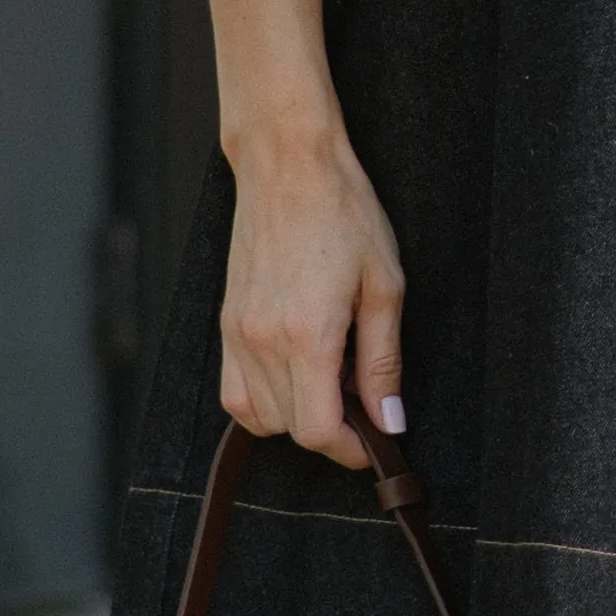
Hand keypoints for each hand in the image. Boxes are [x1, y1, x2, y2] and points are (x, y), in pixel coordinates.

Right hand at [217, 113, 407, 469]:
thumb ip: (383, 362)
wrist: (288, 166)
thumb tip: (389, 420)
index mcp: (306, 336)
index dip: (351, 449)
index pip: (318, 431)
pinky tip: (294, 376)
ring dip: (297, 417)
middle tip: (363, 400)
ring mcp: (236, 334)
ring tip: (330, 381)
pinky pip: (234, 393)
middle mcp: (261, 342)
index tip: (374, 442)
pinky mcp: (225, 324)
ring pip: (259, 418)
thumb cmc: (343, 213)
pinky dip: (263, 402)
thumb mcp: (384, 287)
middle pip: (291, 430)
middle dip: (332, 431)